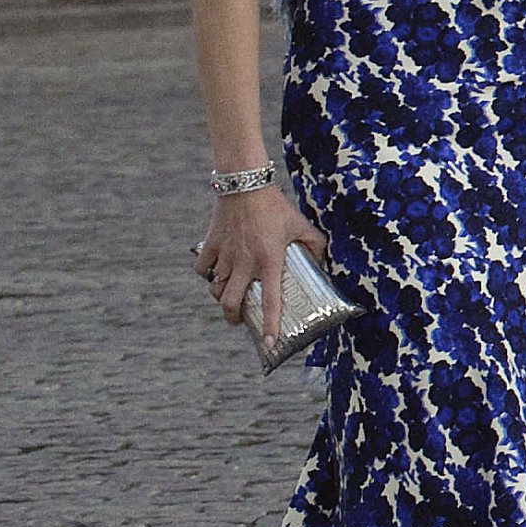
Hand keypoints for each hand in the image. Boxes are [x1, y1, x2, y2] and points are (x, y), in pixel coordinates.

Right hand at [193, 186, 326, 345]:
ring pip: (214, 288)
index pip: (270, 301)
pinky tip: (213, 271)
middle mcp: (244, 263)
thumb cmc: (275, 205)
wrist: (245, 183)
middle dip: (233, 317)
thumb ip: (315, 244)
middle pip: (230, 303)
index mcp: (269, 262)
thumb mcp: (300, 224)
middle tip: (239, 319)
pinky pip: (201, 268)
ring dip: (220, 296)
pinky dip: (205, 273)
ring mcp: (225, 255)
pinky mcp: (210, 244)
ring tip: (227, 296)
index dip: (270, 325)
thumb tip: (324, 260)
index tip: (270, 343)